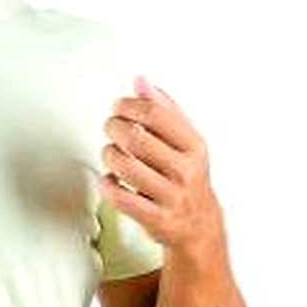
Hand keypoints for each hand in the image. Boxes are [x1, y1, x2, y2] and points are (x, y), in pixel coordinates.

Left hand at [100, 75, 225, 260]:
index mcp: (194, 146)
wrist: (199, 225)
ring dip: (109, 154)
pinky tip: (110, 178)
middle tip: (110, 126)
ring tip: (110, 151)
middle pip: (136, 138)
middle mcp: (185, 170)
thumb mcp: (184, 139)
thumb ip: (163, 108)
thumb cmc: (187, 176)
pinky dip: (107, 185)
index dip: (129, 105)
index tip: (118, 106)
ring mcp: (172, 196)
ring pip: (125, 167)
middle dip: (114, 127)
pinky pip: (121, 198)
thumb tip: (141, 81)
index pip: (155, 114)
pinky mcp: (157, 219)